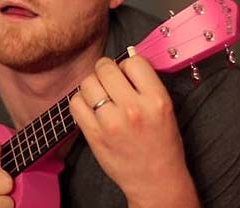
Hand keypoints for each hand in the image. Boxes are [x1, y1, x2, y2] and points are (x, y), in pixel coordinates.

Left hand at [70, 56, 198, 207]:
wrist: (155, 181)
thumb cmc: (162, 144)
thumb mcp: (165, 110)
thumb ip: (145, 85)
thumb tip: (125, 59)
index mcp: (157, 100)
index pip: (133, 62)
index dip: (127, 66)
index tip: (126, 75)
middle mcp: (133, 108)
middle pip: (105, 69)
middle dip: (105, 71)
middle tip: (108, 82)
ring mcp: (111, 122)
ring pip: (88, 83)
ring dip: (91, 86)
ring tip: (100, 96)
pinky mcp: (93, 134)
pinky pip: (75, 102)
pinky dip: (79, 102)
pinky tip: (90, 109)